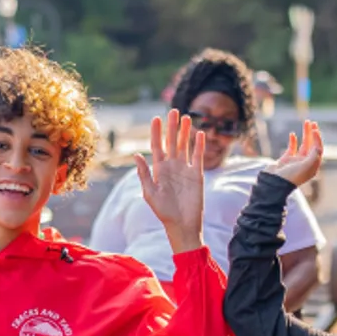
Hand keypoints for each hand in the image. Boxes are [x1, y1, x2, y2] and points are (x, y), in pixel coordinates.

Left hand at [135, 109, 204, 251]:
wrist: (182, 224)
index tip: (156, 118)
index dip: (156, 132)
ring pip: (185, 146)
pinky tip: (200, 134)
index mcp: (159, 169)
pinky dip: (199, 145)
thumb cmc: (163, 212)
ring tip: (186, 117)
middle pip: (172, 142)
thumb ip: (144, 174)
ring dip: (185, 132)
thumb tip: (136, 155)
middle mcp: (172, 166)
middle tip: (173, 111)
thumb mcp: (150, 193)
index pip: (157, 146)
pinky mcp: (197, 175)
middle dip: (172, 127)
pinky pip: (198, 157)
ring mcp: (185, 169)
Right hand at [264, 121, 323, 187]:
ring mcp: (295, 161)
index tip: (315, 130)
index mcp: (312, 166)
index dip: (318, 139)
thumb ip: (314, 154)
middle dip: (313, 134)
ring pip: (303, 145)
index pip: (318, 149)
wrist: (274, 182)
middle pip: (312, 146)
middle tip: (313, 122)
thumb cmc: (292, 176)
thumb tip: (318, 144)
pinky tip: (293, 134)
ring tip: (306, 122)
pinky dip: (293, 141)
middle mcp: (305, 163)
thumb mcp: (307, 166)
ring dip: (305, 134)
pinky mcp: (286, 160)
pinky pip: (291, 148)